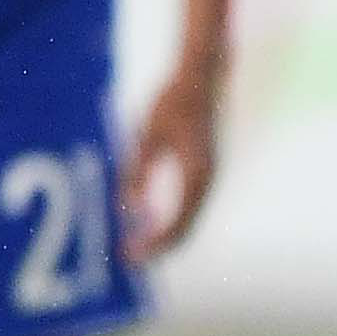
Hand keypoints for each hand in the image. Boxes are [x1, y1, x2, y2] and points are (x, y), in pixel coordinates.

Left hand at [124, 61, 222, 255]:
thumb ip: (138, 172)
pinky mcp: (202, 170)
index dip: (154, 245)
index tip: (131, 257)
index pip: (178, 224)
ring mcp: (207, 176)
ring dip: (162, 235)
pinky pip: (187, 204)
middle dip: (157, 247)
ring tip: (135, 245)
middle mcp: (207, 180)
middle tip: (129, 260)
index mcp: (197, 175)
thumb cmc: (173, 100)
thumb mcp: (147, 136)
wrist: (203, 76)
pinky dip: (168, 218)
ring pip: (188, 219)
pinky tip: (145, 219)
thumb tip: (130, 209)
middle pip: (185, 228)